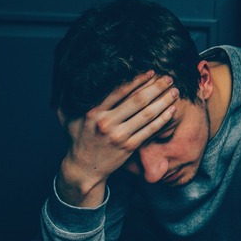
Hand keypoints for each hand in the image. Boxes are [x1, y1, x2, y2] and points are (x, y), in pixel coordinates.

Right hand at [57, 71, 177, 205]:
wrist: (83, 169)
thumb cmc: (77, 140)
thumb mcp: (68, 119)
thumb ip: (67, 100)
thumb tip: (66, 80)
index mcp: (92, 112)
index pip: (119, 91)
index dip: (137, 80)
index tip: (150, 71)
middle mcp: (106, 123)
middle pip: (137, 100)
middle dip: (156, 87)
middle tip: (169, 78)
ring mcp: (119, 135)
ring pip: (147, 114)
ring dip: (163, 101)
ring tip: (174, 91)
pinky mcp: (129, 146)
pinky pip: (150, 130)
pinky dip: (163, 119)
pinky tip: (172, 110)